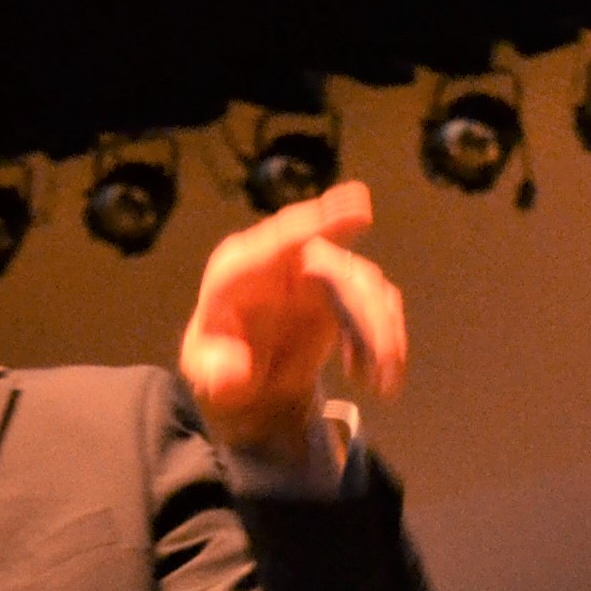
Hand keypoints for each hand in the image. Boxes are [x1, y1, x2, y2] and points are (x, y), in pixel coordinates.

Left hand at [179, 182, 406, 469]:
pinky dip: (383, 339)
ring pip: (365, 285)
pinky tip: (369, 376)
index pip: (281, 239)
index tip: (360, 210)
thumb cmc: (215, 362)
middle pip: (337, 267)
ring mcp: (313, 273)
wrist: (243, 373)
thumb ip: (215, 371)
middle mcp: (282, 261)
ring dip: (383, 331)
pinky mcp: (339, 293)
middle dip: (369, 311)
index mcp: (241, 270)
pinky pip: (374, 304)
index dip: (321, 222)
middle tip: (387, 358)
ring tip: (385, 380)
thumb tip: (236, 374)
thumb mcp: (204, 370)